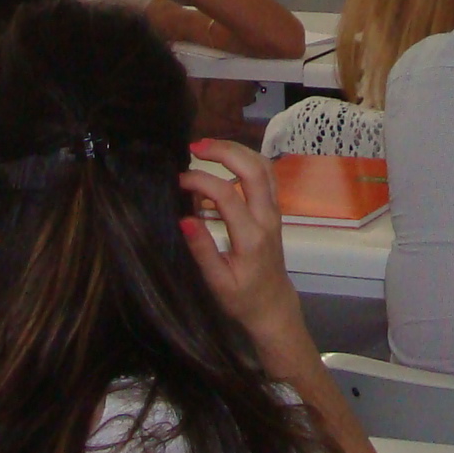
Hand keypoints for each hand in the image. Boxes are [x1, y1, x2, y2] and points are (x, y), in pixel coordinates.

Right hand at [177, 142, 309, 359]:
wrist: (273, 305)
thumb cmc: (242, 298)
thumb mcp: (217, 282)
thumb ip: (202, 250)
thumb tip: (184, 219)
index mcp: (251, 237)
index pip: (227, 195)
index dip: (201, 181)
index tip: (179, 181)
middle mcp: (267, 218)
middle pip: (253, 169)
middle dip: (224, 151)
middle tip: (194, 147)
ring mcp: (274, 211)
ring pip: (263, 167)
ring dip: (237, 150)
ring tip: (207, 147)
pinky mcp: (274, 209)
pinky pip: (265, 175)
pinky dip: (245, 160)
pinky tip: (224, 162)